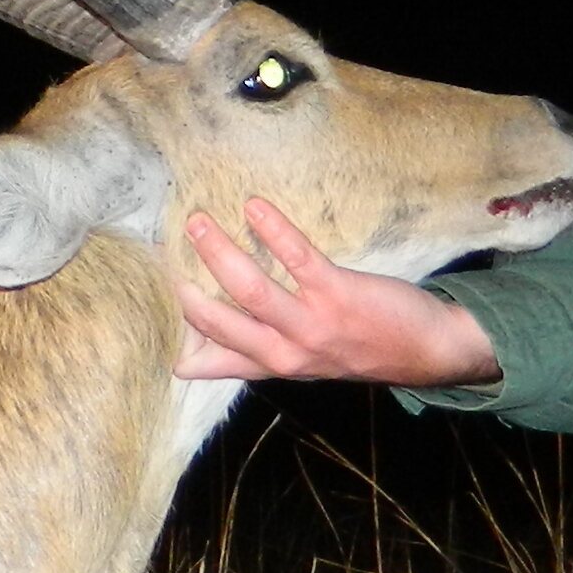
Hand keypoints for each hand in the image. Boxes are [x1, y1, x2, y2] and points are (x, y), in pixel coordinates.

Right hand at [170, 197, 503, 387]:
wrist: (425, 350)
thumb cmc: (360, 347)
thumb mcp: (303, 361)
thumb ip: (256, 352)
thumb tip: (201, 352)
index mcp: (273, 365)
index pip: (210, 361)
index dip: (178, 338)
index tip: (148, 312)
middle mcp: (286, 351)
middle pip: (220, 324)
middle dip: (187, 292)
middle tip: (159, 256)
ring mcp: (311, 324)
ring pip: (250, 291)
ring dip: (220, 254)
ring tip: (196, 223)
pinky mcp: (337, 294)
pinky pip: (296, 259)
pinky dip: (272, 231)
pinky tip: (253, 207)